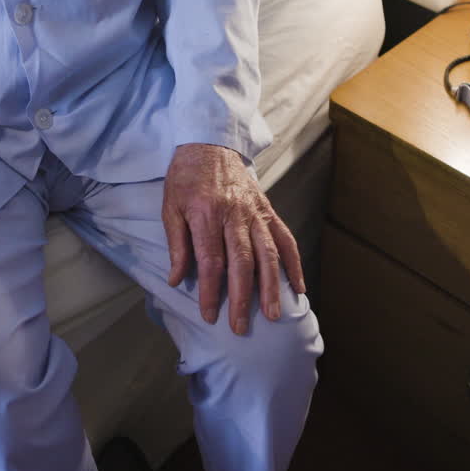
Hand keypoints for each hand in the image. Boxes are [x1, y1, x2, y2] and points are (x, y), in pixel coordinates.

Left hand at [162, 143, 305, 335]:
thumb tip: (176, 280)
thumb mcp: (170, 207)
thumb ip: (177, 244)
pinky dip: (294, 263)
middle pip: (242, 262)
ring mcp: (256, 212)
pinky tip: (298, 287)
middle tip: (241, 326)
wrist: (209, 143)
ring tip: (274, 314)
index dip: (211, 291)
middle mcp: (235, 215)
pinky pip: (285, 238)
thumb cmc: (186, 178)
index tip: (210, 315)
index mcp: (207, 214)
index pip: (211, 261)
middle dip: (242, 298)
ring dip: (272, 287)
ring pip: (268, 254)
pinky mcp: (268, 210)